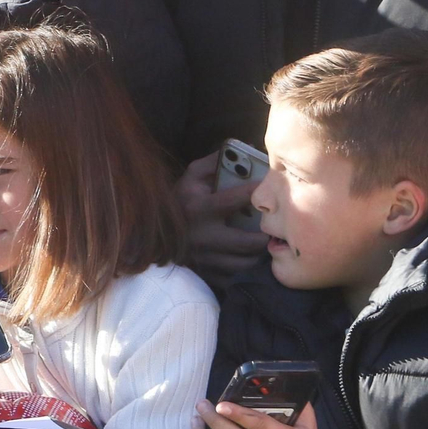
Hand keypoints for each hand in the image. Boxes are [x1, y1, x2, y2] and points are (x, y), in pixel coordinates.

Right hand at [177, 151, 268, 286]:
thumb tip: (240, 150)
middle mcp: (203, 236)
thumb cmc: (177, 203)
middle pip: (250, 242)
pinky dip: (246, 271)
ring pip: (246, 264)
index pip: (239, 198)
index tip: (275, 188)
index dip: (261, 192)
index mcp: (201, 208)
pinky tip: (251, 261)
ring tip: (269, 246)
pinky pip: (234, 279)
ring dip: (261, 256)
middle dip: (268, 236)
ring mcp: (205, 259)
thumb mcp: (189, 178)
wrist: (148, 237)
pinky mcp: (205, 275)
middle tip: (279, 229)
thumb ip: (212, 163)